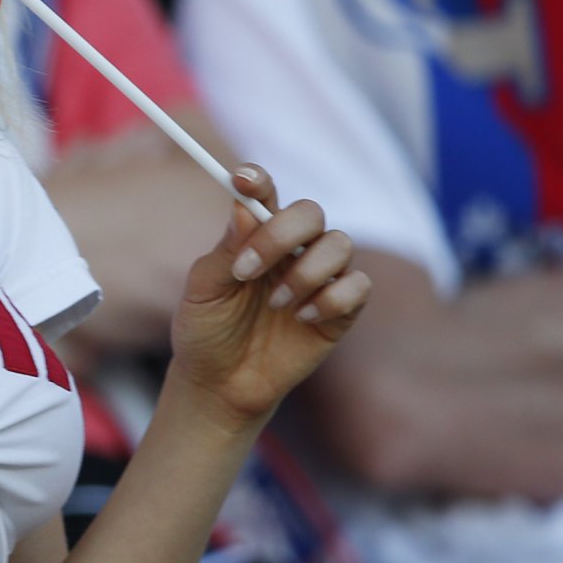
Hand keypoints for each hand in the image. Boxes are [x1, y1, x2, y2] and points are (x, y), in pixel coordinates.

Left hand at [170, 164, 371, 427]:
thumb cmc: (206, 330)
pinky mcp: (341, 309)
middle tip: (246, 269)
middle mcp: (292, 249)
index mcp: (254, 235)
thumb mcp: (203, 290)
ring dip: (305, 272)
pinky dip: (331, 298)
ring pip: (340, 244)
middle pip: (311, 212)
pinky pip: (358, 285)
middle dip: (282, 233)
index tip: (240, 179)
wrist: (220, 383)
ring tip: (275, 303)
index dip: (258, 180)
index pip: (264, 194)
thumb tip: (245, 209)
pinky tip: (302, 318)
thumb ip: (226, 250)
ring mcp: (319, 277)